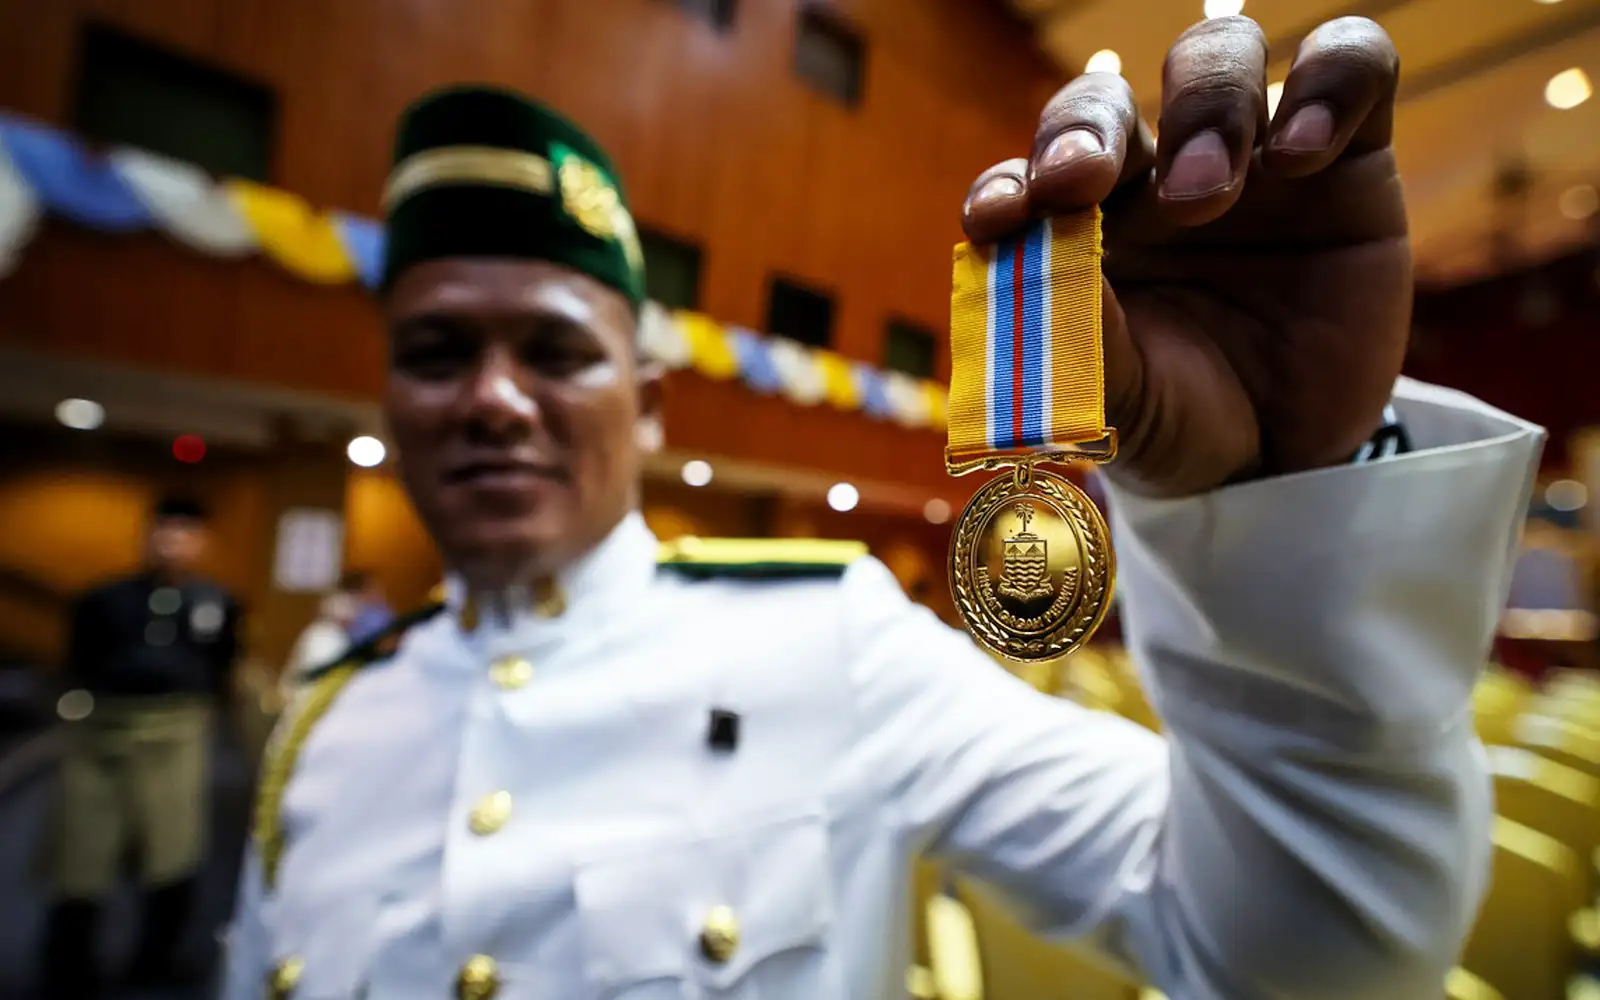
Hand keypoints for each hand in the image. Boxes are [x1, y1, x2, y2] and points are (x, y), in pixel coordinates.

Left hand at [962, 16, 1406, 497]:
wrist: (1290, 463)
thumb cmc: (1181, 422)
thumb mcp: (1119, 406)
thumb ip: (1079, 342)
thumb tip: (1042, 269)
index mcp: (1081, 225)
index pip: (1031, 170)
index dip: (1009, 181)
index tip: (1000, 219)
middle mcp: (1154, 175)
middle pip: (1106, 98)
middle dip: (1086, 126)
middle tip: (1083, 179)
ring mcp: (1252, 153)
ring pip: (1218, 56)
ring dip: (1202, 105)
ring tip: (1202, 194)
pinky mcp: (1349, 153)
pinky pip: (1352, 61)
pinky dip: (1329, 84)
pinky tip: (1302, 153)